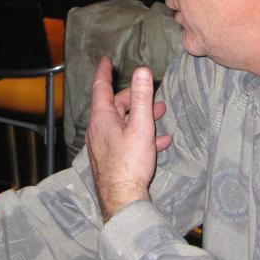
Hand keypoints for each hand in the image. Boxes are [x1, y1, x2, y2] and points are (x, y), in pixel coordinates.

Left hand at [85, 57, 170, 221]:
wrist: (122, 199)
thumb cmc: (130, 162)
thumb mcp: (140, 126)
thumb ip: (141, 98)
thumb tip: (142, 71)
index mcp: (102, 118)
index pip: (100, 87)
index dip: (104, 72)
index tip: (106, 61)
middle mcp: (98, 129)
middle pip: (115, 106)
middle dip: (134, 98)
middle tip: (153, 95)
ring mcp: (103, 145)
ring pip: (122, 123)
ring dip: (140, 117)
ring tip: (162, 114)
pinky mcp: (110, 158)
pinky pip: (125, 140)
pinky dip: (140, 136)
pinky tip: (160, 141)